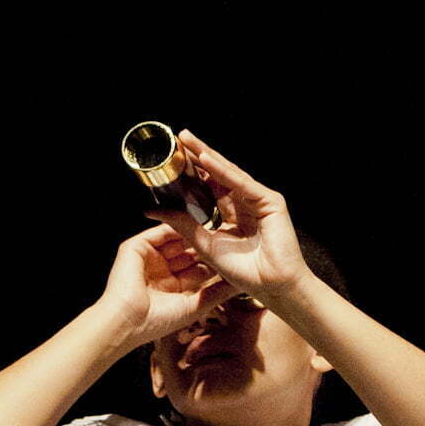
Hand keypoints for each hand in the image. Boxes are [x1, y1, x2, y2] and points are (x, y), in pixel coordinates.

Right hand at [96, 224, 235, 348]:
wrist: (129, 321)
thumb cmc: (158, 320)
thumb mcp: (195, 305)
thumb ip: (216, 293)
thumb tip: (240, 285)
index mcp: (173, 285)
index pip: (197, 267)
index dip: (214, 261)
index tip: (234, 253)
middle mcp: (161, 269)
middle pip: (187, 251)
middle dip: (205, 244)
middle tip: (226, 233)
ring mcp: (148, 258)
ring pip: (174, 240)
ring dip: (192, 233)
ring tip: (212, 225)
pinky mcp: (135, 248)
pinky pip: (157, 233)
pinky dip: (173, 227)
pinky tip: (191, 223)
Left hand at [154, 131, 313, 301]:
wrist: (272, 287)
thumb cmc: (246, 272)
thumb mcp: (204, 243)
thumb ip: (181, 223)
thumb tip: (152, 209)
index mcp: (231, 216)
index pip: (208, 188)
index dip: (191, 173)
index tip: (172, 158)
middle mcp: (245, 205)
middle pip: (217, 176)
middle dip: (198, 156)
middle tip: (180, 137)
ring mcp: (259, 202)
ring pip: (229, 175)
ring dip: (208, 157)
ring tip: (188, 141)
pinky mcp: (270, 202)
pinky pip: (242, 184)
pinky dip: (223, 171)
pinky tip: (206, 159)